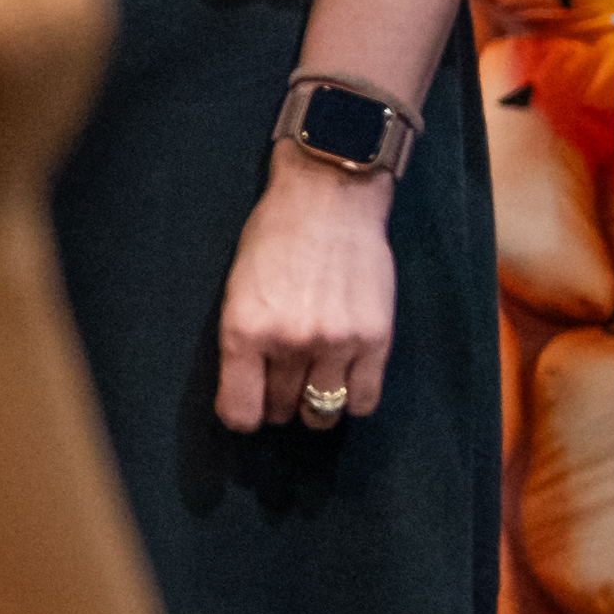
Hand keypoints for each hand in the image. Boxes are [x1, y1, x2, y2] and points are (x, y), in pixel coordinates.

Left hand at [213, 158, 400, 433]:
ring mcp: (336, 342)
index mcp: (244, 329)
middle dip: (278, 402)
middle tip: (282, 381)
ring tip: (313, 381)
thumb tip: (249, 392)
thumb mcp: (237, 287)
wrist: (329, 198)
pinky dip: (352, 398)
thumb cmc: (276, 237)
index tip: (247, 406)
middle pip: (281, 410)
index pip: (240, 411)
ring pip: (323, 411)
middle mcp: (289, 341)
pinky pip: (363, 401)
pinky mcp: (375, 339)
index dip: (243, 415)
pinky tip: (344, 376)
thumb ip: (242, 341)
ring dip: (315, 405)